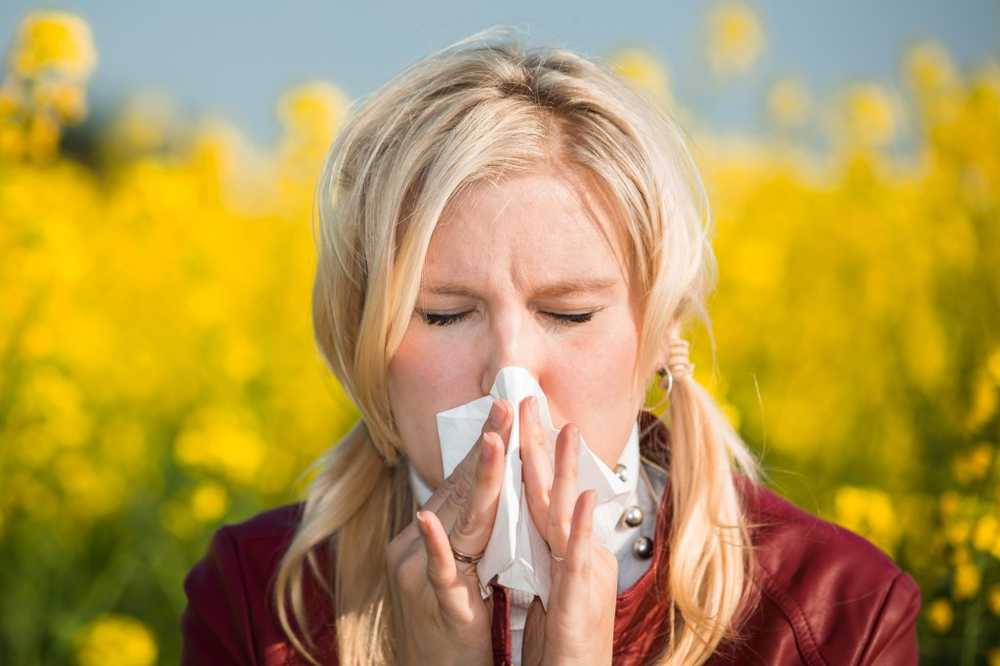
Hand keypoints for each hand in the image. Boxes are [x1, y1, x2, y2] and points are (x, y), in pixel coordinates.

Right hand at [385, 398, 511, 665]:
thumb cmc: (461, 624)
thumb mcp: (470, 569)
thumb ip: (479, 530)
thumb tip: (504, 490)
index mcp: (431, 534)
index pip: (462, 480)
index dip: (487, 444)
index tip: (507, 407)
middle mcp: (416, 545)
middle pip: (460, 489)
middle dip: (488, 447)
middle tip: (506, 407)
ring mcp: (420, 572)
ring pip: (455, 520)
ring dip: (475, 480)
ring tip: (492, 442)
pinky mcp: (433, 603)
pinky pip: (435, 570)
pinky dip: (432, 545)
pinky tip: (426, 520)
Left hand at [519, 396, 617, 664]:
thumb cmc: (562, 644)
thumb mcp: (548, 587)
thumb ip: (542, 550)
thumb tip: (531, 520)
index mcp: (567, 549)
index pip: (545, 493)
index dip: (534, 455)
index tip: (524, 417)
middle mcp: (580, 555)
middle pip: (558, 492)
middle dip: (546, 445)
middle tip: (534, 401)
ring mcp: (584, 575)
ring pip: (572, 515)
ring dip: (570, 472)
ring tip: (567, 431)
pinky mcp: (581, 600)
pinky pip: (580, 561)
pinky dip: (583, 529)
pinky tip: (586, 500)